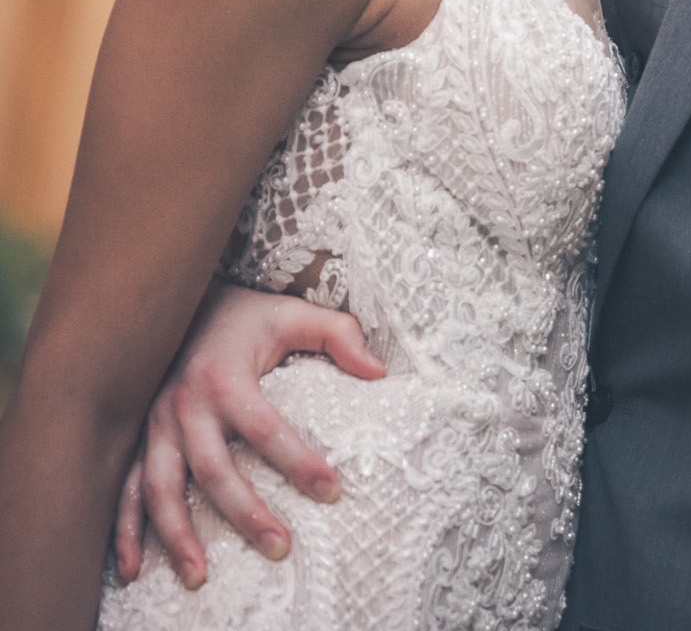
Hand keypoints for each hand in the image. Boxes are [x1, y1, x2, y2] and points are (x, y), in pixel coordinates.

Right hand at [113, 278, 383, 587]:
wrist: (181, 303)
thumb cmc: (244, 316)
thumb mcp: (293, 313)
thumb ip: (338, 334)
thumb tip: (377, 372)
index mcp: (226, 377)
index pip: (267, 429)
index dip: (300, 462)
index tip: (333, 492)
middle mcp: (186, 406)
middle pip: (214, 470)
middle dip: (245, 514)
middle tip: (280, 547)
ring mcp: (157, 425)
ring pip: (162, 488)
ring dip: (177, 535)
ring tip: (200, 576)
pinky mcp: (141, 438)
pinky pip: (127, 489)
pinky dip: (125, 530)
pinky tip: (132, 569)